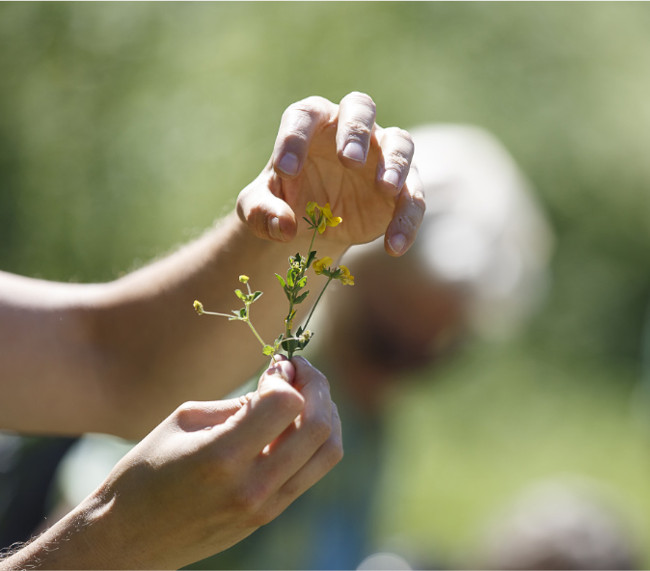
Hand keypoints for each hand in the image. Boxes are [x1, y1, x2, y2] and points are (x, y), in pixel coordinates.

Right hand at [36, 357, 340, 569]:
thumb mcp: (183, 422)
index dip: (287, 376)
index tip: (274, 367)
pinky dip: (314, 440)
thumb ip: (238, 404)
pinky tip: (294, 422)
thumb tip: (281, 384)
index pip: (287, 404)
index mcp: (222, 457)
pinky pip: (311, 471)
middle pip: (319, 427)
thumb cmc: (144, 473)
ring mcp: (265, 508)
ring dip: (325, 413)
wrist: (127, 542)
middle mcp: (252, 486)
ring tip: (304, 394)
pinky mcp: (268, 517)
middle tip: (300, 370)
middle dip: (317, 387)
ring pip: (328, 452)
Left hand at [237, 92, 424, 255]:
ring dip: (395, 163)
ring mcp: (380, 156)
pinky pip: (413, 198)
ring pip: (400, 143)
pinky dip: (407, 221)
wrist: (311, 224)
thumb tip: (284, 226)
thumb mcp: (258, 209)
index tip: (285, 171)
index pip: (305, 115)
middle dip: (356, 131)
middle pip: (360, 108)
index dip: (295, 139)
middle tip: (349, 160)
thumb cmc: (284, 201)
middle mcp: (349, 130)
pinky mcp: (401, 188)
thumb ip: (262, 212)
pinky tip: (394, 247)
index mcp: (312, 123)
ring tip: (385, 188)